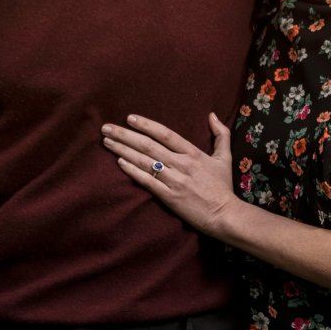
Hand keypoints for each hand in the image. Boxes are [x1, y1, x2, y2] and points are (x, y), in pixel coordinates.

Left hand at [101, 113, 238, 236]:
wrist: (224, 215)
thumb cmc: (223, 186)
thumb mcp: (225, 157)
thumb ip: (221, 134)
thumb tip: (213, 114)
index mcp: (193, 153)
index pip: (165, 134)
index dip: (146, 125)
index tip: (130, 118)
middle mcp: (181, 164)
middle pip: (148, 145)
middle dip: (125, 135)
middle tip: (106, 127)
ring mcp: (173, 180)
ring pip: (144, 161)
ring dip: (123, 150)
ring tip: (107, 141)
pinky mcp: (168, 196)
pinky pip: (146, 181)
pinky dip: (132, 171)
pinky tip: (119, 162)